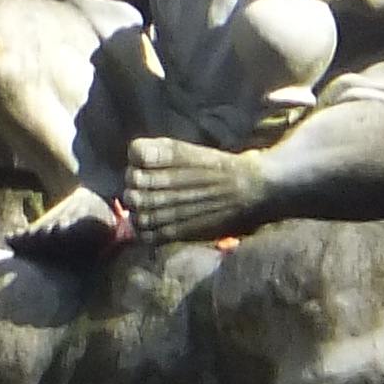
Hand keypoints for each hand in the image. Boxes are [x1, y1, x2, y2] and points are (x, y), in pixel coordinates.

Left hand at [122, 140, 270, 240]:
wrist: (250, 191)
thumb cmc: (214, 168)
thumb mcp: (189, 150)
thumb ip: (158, 150)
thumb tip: (134, 154)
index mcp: (178, 154)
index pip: (138, 153)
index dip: (136, 159)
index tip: (145, 163)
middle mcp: (176, 180)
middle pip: (133, 182)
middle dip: (134, 184)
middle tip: (145, 187)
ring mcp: (178, 208)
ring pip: (137, 209)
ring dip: (137, 208)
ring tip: (148, 204)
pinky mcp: (182, 231)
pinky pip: (148, 234)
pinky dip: (143, 229)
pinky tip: (151, 221)